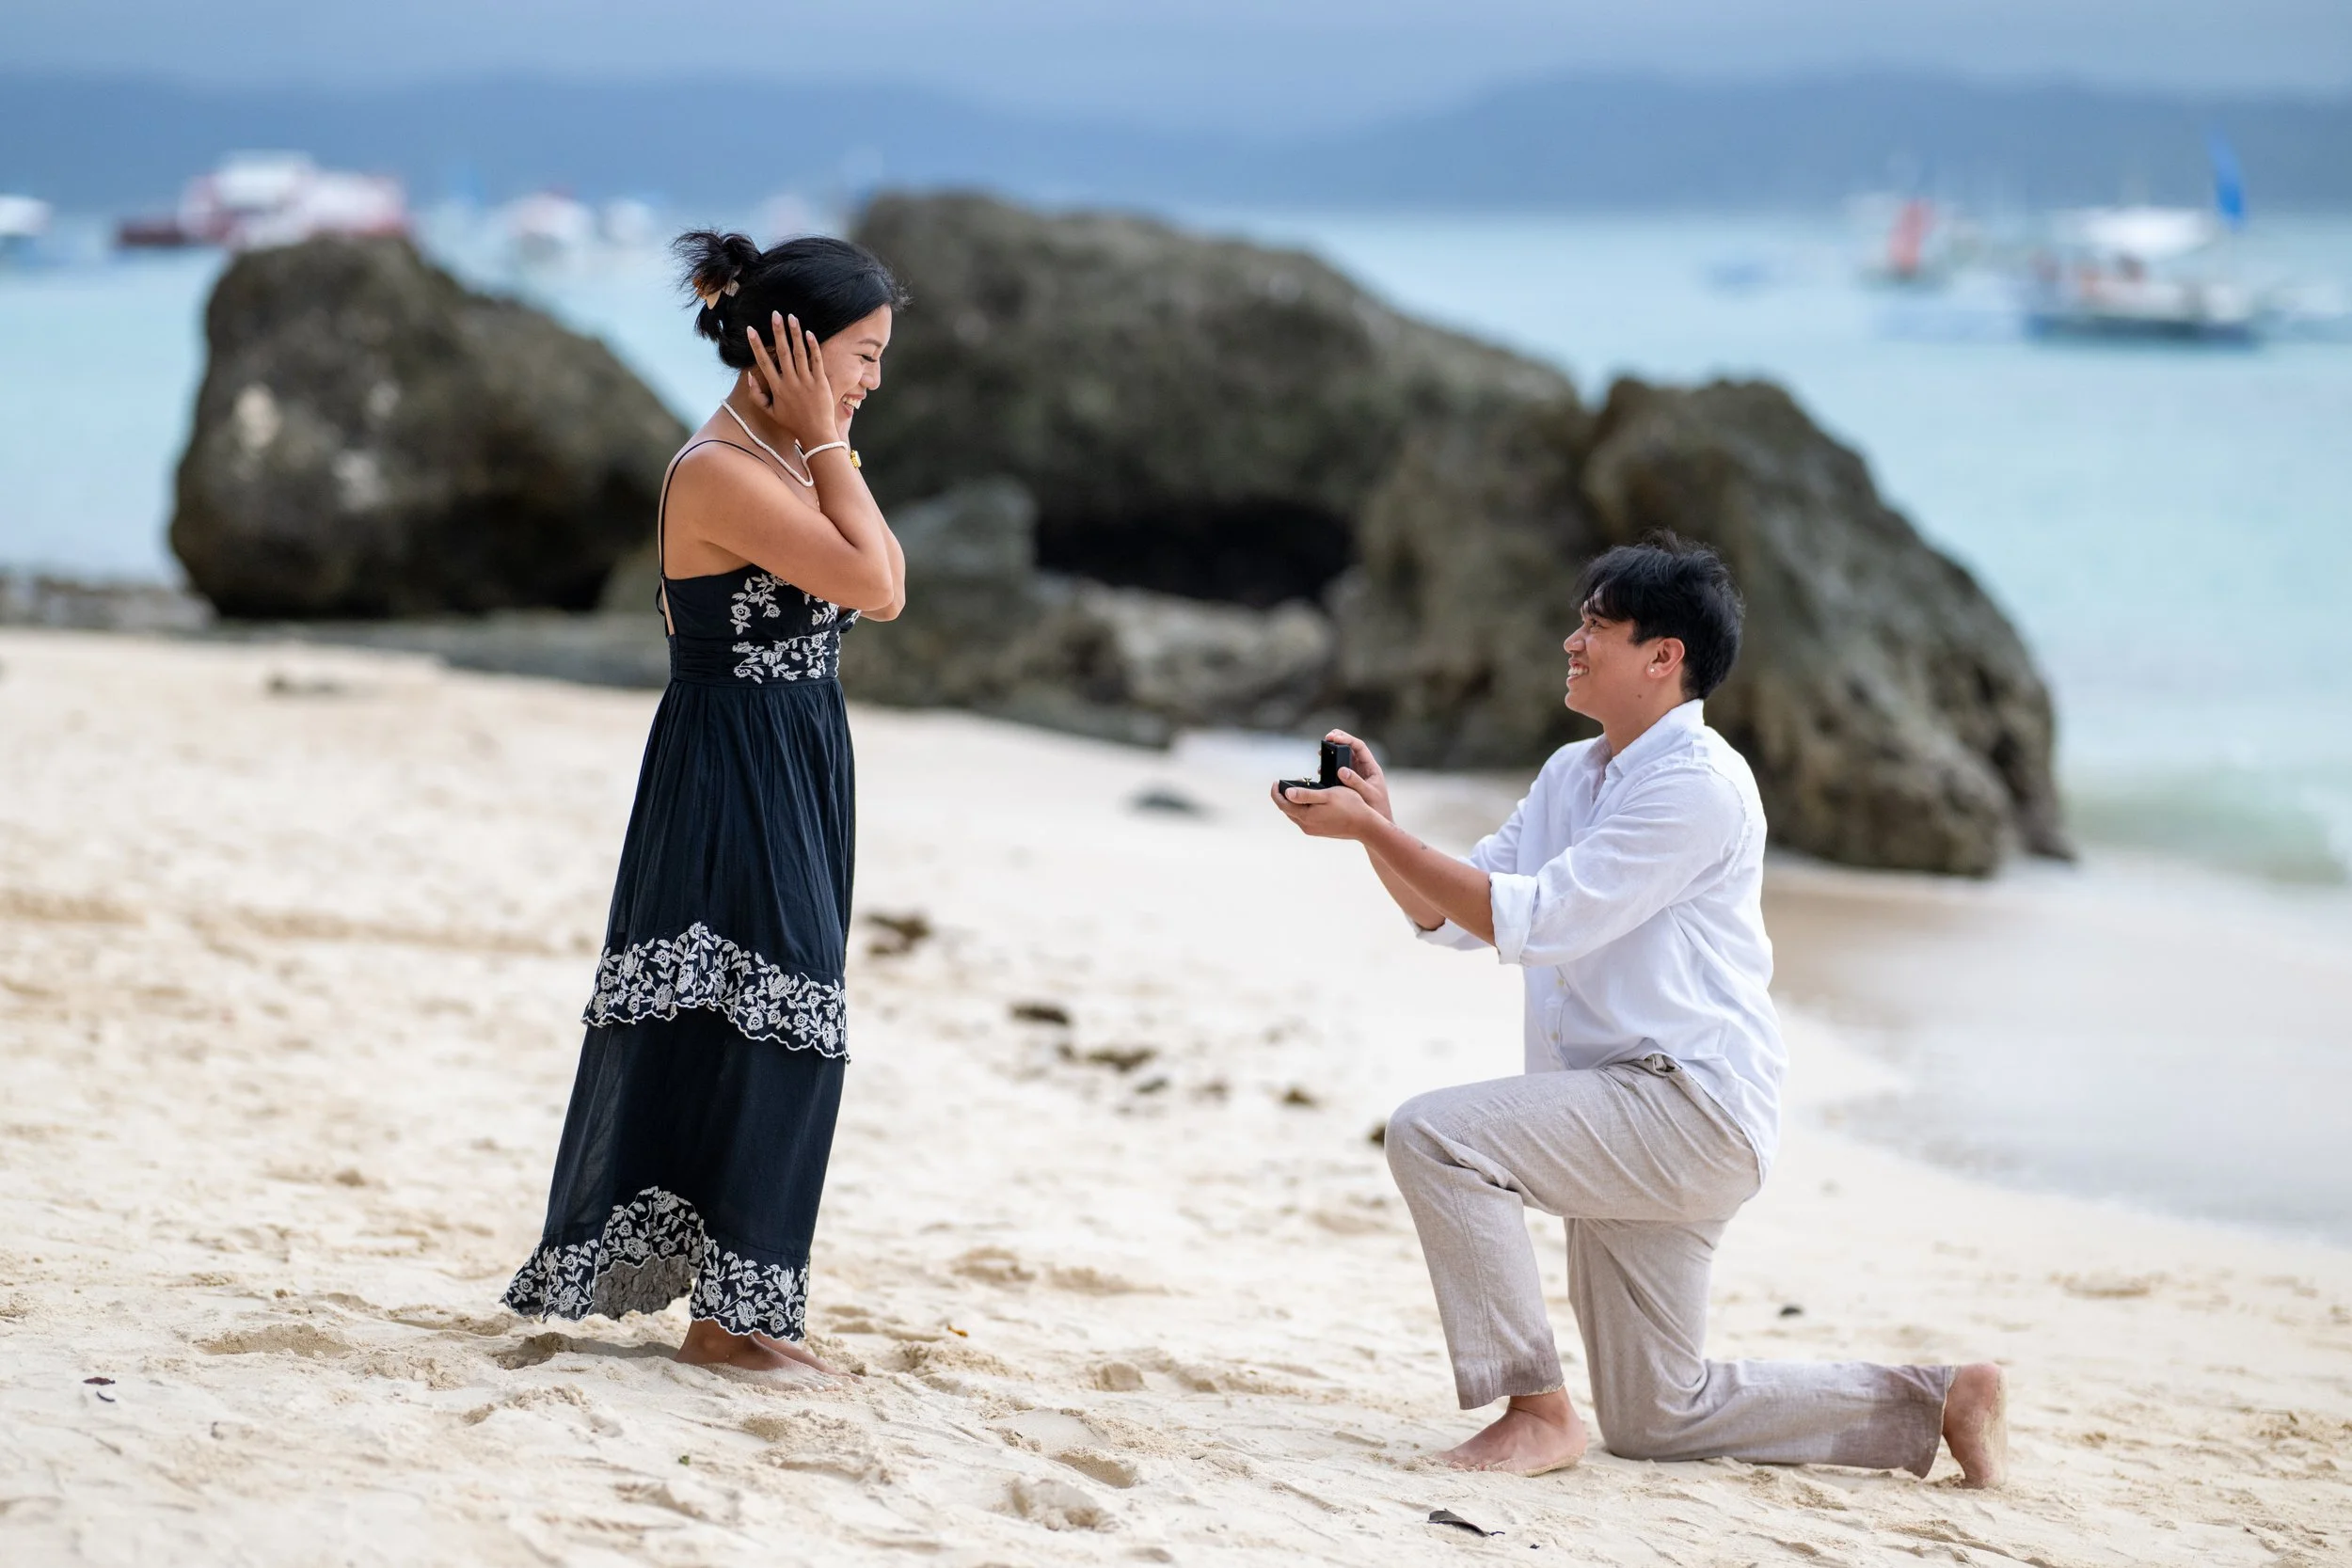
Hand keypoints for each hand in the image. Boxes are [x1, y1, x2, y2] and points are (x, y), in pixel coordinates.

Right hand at [743, 311, 840, 450]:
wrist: (816, 433)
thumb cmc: (793, 423)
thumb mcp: (770, 412)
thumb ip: (757, 395)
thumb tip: (749, 376)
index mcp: (777, 388)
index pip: (763, 362)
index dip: (756, 344)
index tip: (751, 329)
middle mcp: (790, 382)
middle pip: (782, 352)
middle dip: (778, 332)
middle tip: (775, 314)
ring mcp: (806, 381)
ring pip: (799, 352)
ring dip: (795, 333)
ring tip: (792, 317)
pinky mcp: (820, 382)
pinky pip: (816, 360)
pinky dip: (813, 346)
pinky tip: (809, 333)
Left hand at [1270, 776, 1382, 840]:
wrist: (1365, 826)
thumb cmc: (1350, 807)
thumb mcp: (1327, 795)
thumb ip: (1306, 794)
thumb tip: (1287, 793)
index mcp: (1306, 817)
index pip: (1283, 804)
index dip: (1276, 792)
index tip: (1275, 782)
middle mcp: (1306, 826)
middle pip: (1287, 810)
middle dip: (1283, 797)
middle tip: (1285, 783)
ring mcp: (1313, 830)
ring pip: (1295, 815)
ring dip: (1293, 802)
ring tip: (1298, 789)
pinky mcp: (1319, 831)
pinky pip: (1304, 819)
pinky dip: (1302, 808)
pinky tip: (1310, 801)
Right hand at [1326, 730, 1392, 820]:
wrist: (1376, 825)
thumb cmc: (1377, 809)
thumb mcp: (1368, 794)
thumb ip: (1356, 782)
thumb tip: (1341, 770)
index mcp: (1371, 767)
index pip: (1359, 747)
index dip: (1347, 739)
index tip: (1334, 738)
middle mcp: (1363, 768)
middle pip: (1350, 748)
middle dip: (1338, 740)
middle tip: (1326, 738)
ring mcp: (1356, 774)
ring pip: (1343, 758)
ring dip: (1332, 753)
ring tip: (1320, 752)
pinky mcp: (1348, 783)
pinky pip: (1338, 770)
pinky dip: (1329, 767)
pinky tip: (1321, 770)